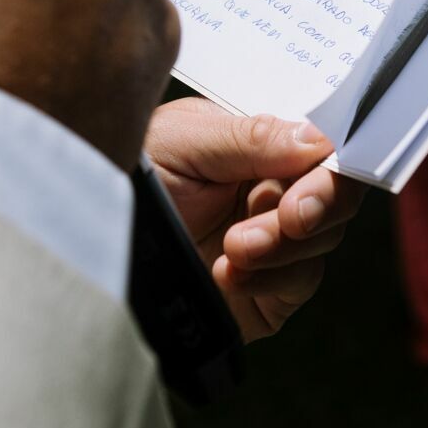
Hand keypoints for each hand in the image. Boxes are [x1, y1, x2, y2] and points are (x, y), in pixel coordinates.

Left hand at [146, 98, 363, 340]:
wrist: (90, 252)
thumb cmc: (130, 178)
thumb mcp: (182, 142)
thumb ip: (251, 138)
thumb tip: (320, 138)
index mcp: (259, 141)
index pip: (322, 141)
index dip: (335, 155)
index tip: (322, 164)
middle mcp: (273, 186)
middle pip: (337, 190)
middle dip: (321, 201)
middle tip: (290, 214)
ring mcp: (275, 238)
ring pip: (322, 238)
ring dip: (283, 244)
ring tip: (233, 247)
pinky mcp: (271, 289)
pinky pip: (300, 280)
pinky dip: (270, 278)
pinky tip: (228, 273)